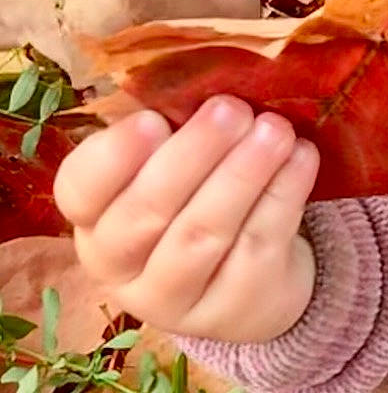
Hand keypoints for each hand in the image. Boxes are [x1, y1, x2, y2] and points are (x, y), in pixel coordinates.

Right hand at [52, 96, 322, 344]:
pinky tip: (302, 158)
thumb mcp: (169, 171)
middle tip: (231, 108)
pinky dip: (283, 196)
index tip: (151, 118)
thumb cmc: (196, 205)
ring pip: (204, 232)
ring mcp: (175, 297)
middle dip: (193, 154)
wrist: (247, 286)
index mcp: (92, 221)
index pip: (80, 191)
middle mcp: (121, 267)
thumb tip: (197, 85)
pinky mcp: (234, 307)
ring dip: (243, 173)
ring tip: (276, 129)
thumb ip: (168, 137)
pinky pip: (258, 244)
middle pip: (147, 212)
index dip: (114, 156)